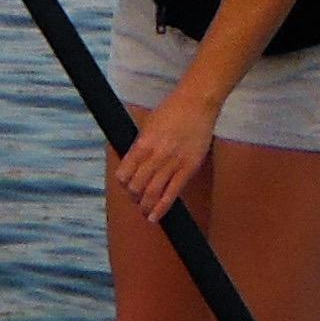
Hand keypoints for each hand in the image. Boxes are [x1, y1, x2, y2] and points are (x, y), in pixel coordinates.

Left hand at [113, 87, 220, 220]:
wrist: (196, 103)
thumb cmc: (172, 111)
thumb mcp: (148, 125)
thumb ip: (140, 145)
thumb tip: (132, 164)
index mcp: (142, 143)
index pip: (125, 172)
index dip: (123, 183)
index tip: (126, 186)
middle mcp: (155, 155)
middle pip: (137, 185)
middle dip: (133, 197)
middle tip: (136, 199)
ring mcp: (173, 162)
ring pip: (153, 192)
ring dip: (145, 206)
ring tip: (144, 212)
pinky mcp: (189, 168)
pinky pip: (172, 193)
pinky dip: (162, 208)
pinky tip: (155, 216)